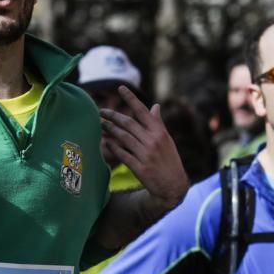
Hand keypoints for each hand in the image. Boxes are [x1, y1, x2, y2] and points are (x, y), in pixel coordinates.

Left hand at [99, 87, 188, 208]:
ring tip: (100, 124)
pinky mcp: (140, 168)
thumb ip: (158, 123)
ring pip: (123, 137)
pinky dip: (113, 147)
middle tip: (101, 111)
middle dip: (113, 115)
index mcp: (160, 132)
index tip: (120, 88)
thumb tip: (155, 106)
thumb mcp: (167, 140)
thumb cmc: (169, 160)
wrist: (173, 186)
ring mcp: (146, 155)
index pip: (143, 111)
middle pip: (129, 123)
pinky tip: (105, 142)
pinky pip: (123, 154)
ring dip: (110, 129)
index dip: (131, 99)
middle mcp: (153, 141)